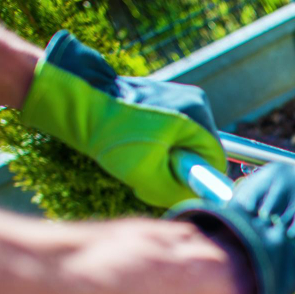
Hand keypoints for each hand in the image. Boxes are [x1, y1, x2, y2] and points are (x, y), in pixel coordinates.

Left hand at [20, 31, 225, 206]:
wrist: (79, 102)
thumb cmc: (111, 135)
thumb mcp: (146, 174)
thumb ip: (177, 191)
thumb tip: (195, 198)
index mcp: (196, 115)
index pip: (215, 158)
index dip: (198, 177)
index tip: (175, 184)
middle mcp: (195, 100)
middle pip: (201, 148)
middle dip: (181, 165)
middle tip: (152, 170)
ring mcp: (180, 95)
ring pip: (187, 140)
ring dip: (168, 154)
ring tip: (140, 154)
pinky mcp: (166, 96)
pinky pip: (174, 130)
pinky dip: (160, 142)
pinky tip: (137, 143)